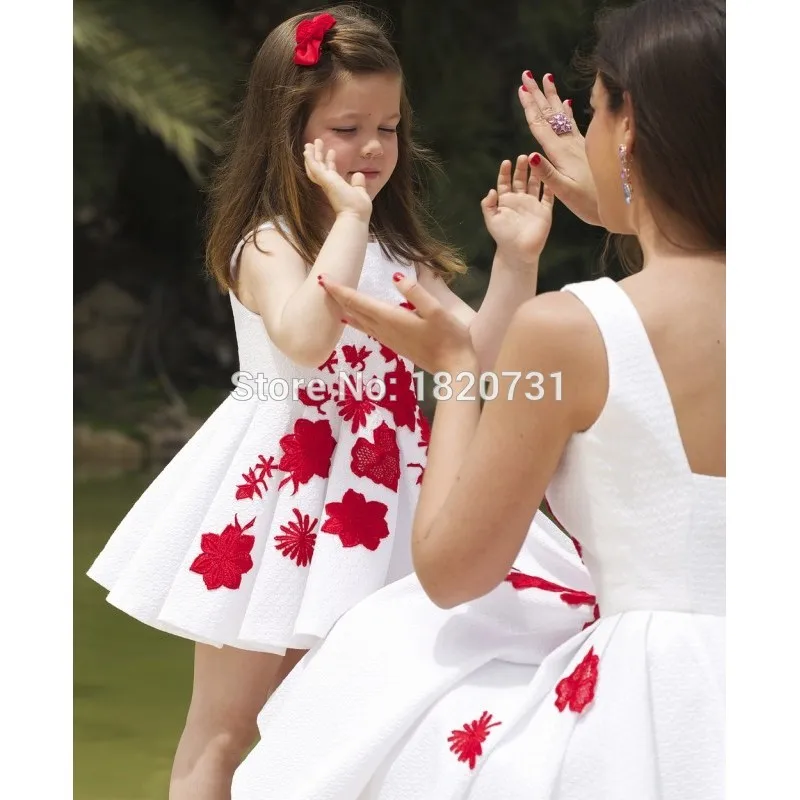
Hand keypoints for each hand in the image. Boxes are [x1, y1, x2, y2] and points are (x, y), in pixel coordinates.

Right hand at [303, 139, 371, 221]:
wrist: (354, 216)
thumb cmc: (358, 209)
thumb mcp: (360, 191)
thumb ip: (358, 183)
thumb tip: (359, 174)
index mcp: (337, 186)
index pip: (331, 171)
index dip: (330, 161)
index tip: (331, 151)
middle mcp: (329, 184)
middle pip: (321, 166)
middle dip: (318, 154)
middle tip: (316, 142)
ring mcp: (325, 182)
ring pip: (315, 165)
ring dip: (312, 154)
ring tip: (310, 143)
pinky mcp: (324, 180)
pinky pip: (314, 167)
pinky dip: (310, 158)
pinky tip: (307, 150)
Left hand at [319, 273, 476, 375]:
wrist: (454, 369)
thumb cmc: (450, 338)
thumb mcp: (437, 311)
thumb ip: (416, 293)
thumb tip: (395, 277)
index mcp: (391, 318)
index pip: (358, 301)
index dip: (340, 290)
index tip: (323, 278)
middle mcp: (384, 329)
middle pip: (353, 310)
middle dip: (337, 296)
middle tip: (321, 282)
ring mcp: (387, 339)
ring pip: (358, 321)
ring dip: (344, 307)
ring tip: (332, 297)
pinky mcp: (394, 344)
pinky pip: (366, 328)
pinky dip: (355, 319)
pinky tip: (352, 318)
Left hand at [481, 155, 553, 267]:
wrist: (518, 251)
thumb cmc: (503, 236)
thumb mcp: (491, 220)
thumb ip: (488, 205)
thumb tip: (491, 190)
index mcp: (506, 201)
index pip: (505, 182)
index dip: (505, 172)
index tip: (506, 162)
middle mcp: (520, 200)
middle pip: (521, 180)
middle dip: (521, 168)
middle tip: (523, 156)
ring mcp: (533, 204)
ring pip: (535, 184)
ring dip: (535, 173)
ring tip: (536, 160)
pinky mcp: (544, 210)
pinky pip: (548, 196)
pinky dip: (550, 186)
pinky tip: (550, 175)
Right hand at [518, 72, 599, 225]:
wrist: (619, 204)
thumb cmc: (589, 203)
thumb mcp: (565, 192)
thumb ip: (548, 174)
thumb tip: (530, 156)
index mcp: (561, 153)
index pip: (541, 125)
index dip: (530, 106)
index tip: (522, 87)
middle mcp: (570, 144)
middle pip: (550, 114)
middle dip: (538, 94)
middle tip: (527, 74)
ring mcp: (579, 144)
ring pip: (561, 115)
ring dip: (552, 97)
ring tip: (546, 78)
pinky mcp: (587, 148)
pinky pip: (574, 124)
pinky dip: (567, 111)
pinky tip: (567, 102)